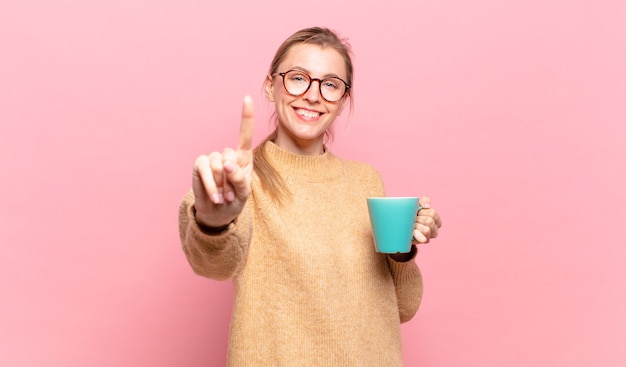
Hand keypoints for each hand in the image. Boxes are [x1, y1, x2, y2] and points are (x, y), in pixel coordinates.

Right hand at [191, 96, 254, 227]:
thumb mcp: (244, 193)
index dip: (246, 117)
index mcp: (243, 157)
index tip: (247, 98)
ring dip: (222, 185)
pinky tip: (215, 197)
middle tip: (231, 193)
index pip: (245, 135)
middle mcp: (228, 154)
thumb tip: (227, 164)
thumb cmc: (234, 200)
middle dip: (231, 178)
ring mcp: (212, 158)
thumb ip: (240, 179)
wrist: (218, 213)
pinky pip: (205, 170)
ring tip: (224, 196)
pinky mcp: (200, 165)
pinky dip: (211, 186)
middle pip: (230, 157)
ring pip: (218, 165)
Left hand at [412, 196, 442, 243]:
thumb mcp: (418, 204)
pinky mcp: (422, 242)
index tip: (417, 212)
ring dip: (416, 226)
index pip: (432, 213)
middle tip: (412, 219)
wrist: (399, 225)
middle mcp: (435, 230)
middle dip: (418, 219)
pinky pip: (423, 239)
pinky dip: (417, 235)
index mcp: (436, 220)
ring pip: (426, 230)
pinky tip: (412, 232)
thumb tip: (427, 206)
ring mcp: (429, 237)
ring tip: (411, 225)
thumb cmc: (411, 214)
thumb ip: (424, 201)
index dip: (422, 212)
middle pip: (429, 221)